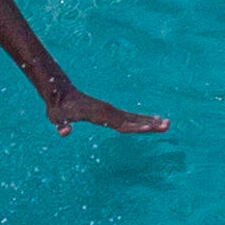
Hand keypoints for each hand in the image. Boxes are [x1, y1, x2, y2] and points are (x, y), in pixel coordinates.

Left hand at [31, 62, 168, 138]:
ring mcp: (109, 110)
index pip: (121, 124)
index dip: (136, 127)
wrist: (59, 92)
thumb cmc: (58, 107)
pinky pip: (128, 117)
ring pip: (133, 117)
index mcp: (100, 114)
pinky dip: (140, 120)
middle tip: (168, 125)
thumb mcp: (56, 117)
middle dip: (150, 123)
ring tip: (166, 123)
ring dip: (149, 121)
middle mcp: (108, 111)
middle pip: (132, 120)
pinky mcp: (108, 111)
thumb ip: (61, 124)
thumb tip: (63, 131)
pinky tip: (150, 122)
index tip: (150, 127)